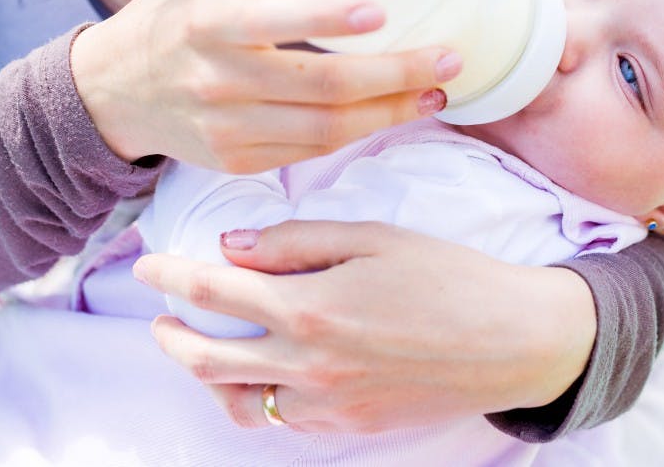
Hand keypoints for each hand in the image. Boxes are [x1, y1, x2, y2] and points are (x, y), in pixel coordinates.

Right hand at [71, 0, 461, 171]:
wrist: (113, 91)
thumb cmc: (173, 21)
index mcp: (208, 23)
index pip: (278, 21)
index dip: (333, 19)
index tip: (386, 12)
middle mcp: (217, 80)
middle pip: (325, 88)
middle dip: (398, 75)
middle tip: (449, 60)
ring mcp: (227, 129)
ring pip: (328, 130)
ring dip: (392, 113)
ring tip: (436, 93)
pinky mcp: (237, 162)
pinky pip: (311, 152)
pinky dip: (359, 134)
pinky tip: (392, 115)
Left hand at [132, 220, 596, 431]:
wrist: (513, 341)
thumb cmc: (450, 278)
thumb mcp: (375, 237)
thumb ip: (298, 241)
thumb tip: (233, 246)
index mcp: (310, 308)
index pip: (214, 291)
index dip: (172, 276)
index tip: (150, 266)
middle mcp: (307, 365)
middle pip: (209, 359)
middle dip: (173, 337)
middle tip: (162, 319)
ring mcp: (327, 405)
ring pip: (239, 401)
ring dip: (209, 375)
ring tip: (206, 351)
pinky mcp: (349, 426)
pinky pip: (284, 418)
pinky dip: (259, 397)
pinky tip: (268, 374)